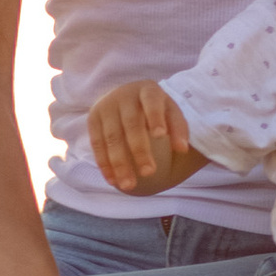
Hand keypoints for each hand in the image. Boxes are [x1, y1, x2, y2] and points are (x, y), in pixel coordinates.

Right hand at [87, 78, 191, 194]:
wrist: (126, 98)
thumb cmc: (155, 110)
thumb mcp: (170, 113)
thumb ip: (179, 129)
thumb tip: (182, 149)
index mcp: (148, 90)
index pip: (152, 102)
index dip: (155, 117)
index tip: (161, 135)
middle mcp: (124, 95)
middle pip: (131, 124)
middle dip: (140, 150)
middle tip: (149, 173)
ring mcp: (106, 106)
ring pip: (112, 137)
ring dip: (119, 163)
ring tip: (128, 185)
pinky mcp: (93, 119)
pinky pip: (97, 144)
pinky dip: (104, 164)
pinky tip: (113, 180)